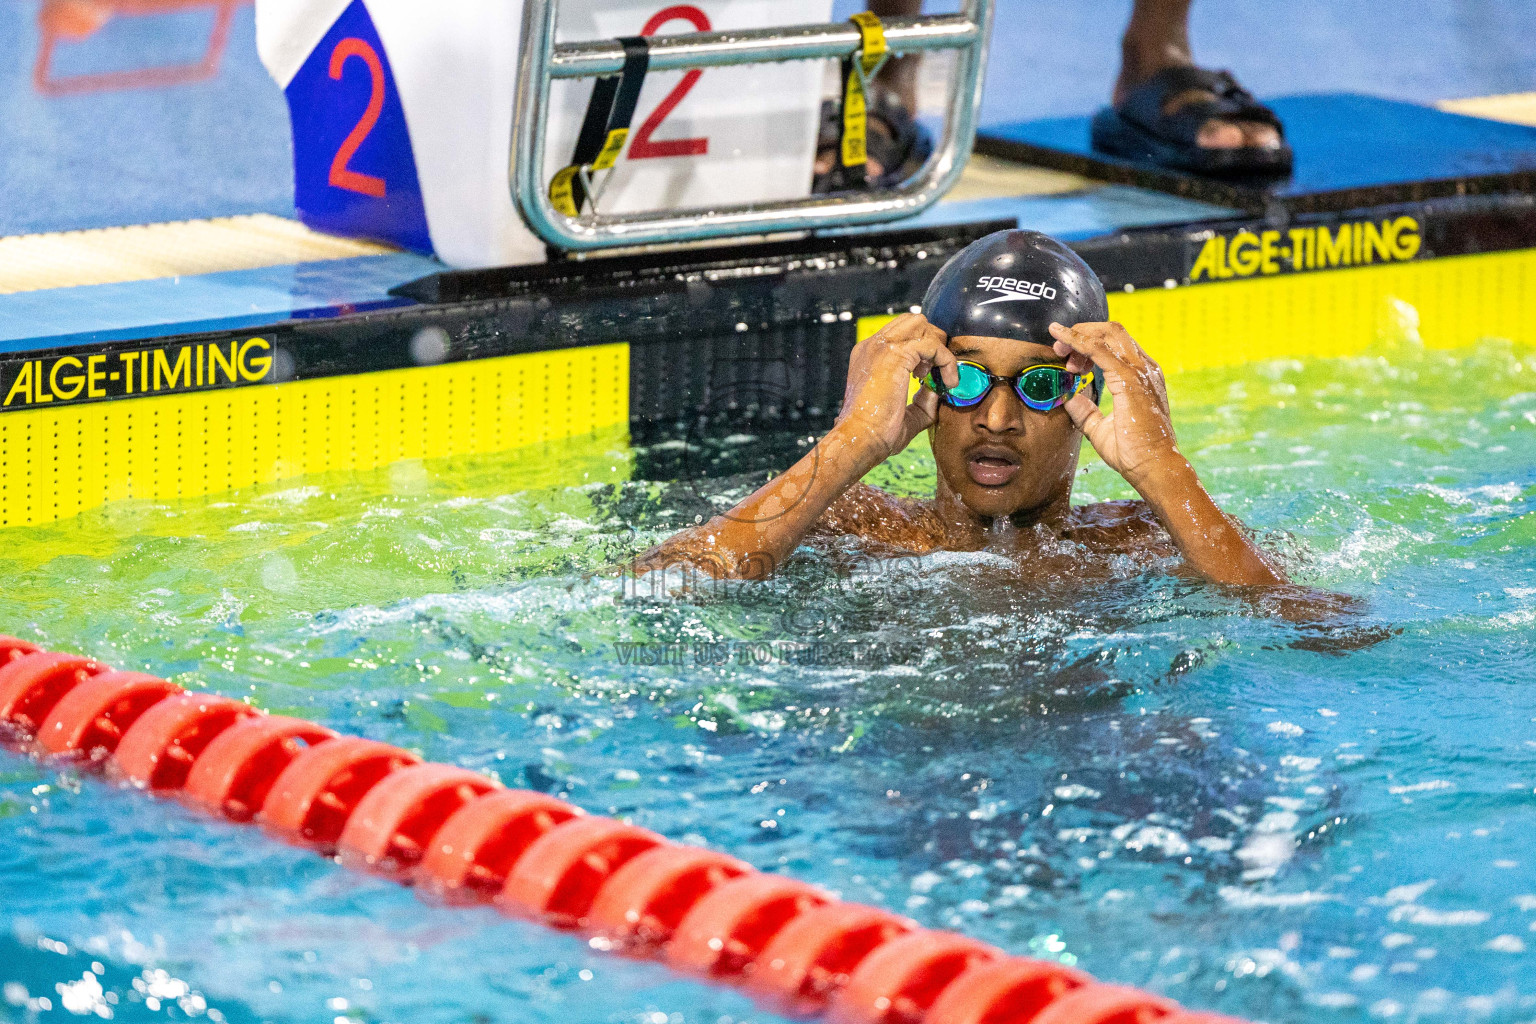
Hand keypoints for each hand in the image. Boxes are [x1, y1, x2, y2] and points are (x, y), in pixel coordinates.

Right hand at [835, 313, 957, 460]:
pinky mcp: (895, 354)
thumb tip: (940, 390)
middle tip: (936, 371)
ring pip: (921, 324)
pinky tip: (948, 382)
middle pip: (912, 321)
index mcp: (868, 356)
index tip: (927, 375)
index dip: (921, 350)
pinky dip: (946, 360)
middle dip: (931, 341)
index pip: (901, 334)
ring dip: (937, 346)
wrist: (859, 440)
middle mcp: (872, 346)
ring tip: (940, 375)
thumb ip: (923, 400)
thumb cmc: (875, 433)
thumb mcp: (905, 414)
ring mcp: (881, 347)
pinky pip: (932, 343)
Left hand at [1049, 320, 1179, 487]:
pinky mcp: (1130, 380)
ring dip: (1077, 337)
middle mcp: (1145, 368)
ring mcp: (1140, 372)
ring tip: (1060, 350)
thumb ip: (1086, 412)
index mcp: (1141, 376)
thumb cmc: (1133, 453)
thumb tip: (1069, 398)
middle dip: (1081, 333)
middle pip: (1111, 332)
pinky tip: (1062, 341)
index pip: (1114, 345)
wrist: (1153, 468)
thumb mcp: (1100, 428)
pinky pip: (1099, 349)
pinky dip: (1078, 341)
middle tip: (1059, 349)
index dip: (1087, 344)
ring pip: (1107, 334)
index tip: (1067, 358)